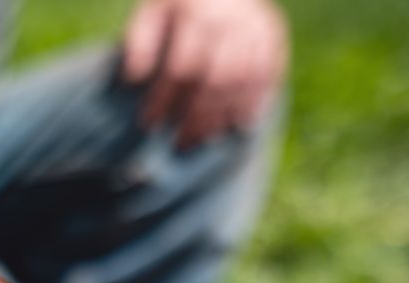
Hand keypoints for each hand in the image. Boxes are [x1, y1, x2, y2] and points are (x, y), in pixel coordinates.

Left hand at [122, 0, 287, 147]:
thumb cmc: (179, 6)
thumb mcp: (152, 13)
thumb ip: (140, 42)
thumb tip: (133, 79)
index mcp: (198, 13)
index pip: (181, 67)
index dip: (164, 98)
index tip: (148, 123)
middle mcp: (232, 21)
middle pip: (215, 81)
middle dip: (195, 117)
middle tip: (179, 143)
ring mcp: (258, 30)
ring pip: (241, 83)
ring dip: (222, 116)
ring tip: (202, 139)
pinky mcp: (274, 38)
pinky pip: (267, 78)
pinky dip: (252, 105)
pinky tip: (236, 126)